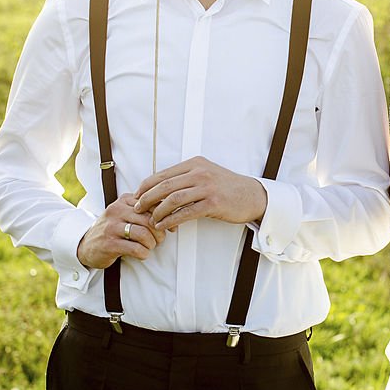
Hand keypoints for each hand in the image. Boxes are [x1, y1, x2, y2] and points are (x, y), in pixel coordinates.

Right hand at [76, 193, 165, 268]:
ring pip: (143, 233)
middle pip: (149, 219)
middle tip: (160, 239)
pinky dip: (143, 253)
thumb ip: (144, 211)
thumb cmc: (112, 230)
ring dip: (152, 243)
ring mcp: (111, 227)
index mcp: (124, 201)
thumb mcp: (126, 215)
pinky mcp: (109, 244)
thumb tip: (171, 215)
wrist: (85, 245)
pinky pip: (135, 248)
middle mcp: (117, 210)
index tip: (170, 227)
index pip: (152, 204)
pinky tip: (142, 254)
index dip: (165, 216)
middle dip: (159, 232)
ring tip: (150, 246)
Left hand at [133, 156, 268, 231]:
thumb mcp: (207, 174)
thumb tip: (161, 188)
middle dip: (147, 198)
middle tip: (137, 208)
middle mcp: (200, 172)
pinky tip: (164, 226)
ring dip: (158, 211)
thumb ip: (187, 177)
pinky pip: (185, 212)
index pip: (163, 173)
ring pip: (173, 199)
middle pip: (164, 185)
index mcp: (195, 163)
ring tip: (151, 220)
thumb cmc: (228, 187)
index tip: (137, 195)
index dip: (146, 185)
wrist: (252, 195)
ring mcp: (207, 187)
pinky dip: (171, 220)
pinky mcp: (212, 203)